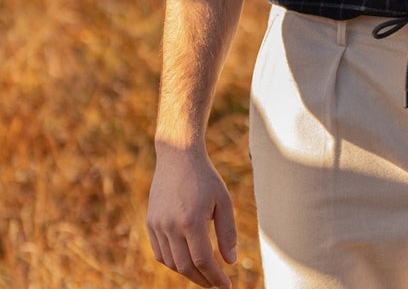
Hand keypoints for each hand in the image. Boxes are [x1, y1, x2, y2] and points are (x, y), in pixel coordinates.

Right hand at [147, 146, 236, 288]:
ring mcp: (158, 225)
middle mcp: (171, 226)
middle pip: (186, 266)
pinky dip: (173, 262)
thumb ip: (227, 232)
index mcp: (192, 221)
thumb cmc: (205, 177)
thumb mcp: (223, 200)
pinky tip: (186, 260)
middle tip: (215, 283)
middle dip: (202, 280)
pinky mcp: (150, 222)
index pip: (203, 261)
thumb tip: (230, 261)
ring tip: (203, 272)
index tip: (226, 285)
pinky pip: (160, 253)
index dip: (215, 277)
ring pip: (171, 262)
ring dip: (188, 272)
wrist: (178, 156)